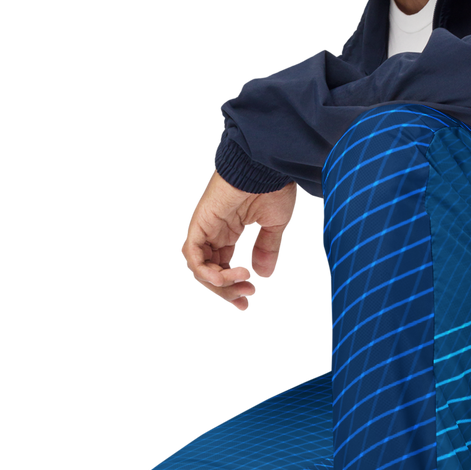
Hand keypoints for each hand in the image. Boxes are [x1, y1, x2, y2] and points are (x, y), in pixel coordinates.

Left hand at [179, 169, 299, 312]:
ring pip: (198, 269)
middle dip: (227, 292)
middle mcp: (213, 231)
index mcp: (228, 231)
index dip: (232, 288)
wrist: (267, 166)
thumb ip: (268, 250)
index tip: (248, 304)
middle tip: (247, 300)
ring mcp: (204, 228)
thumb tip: (264, 276)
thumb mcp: (275, 226)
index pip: (221, 267)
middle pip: (208, 273)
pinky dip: (212, 273)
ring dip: (221, 286)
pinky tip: (236, 274)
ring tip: (245, 287)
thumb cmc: (273, 186)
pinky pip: (195, 257)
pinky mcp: (199, 223)